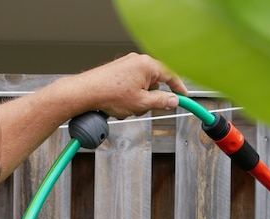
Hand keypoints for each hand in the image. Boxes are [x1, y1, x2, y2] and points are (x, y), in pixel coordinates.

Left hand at [69, 52, 187, 118]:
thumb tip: (172, 101)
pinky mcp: (117, 70)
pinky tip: (119, 104)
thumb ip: (161, 102)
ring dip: (138, 99)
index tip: (183, 96)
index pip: (171, 75)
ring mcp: (126, 64)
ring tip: (126, 107)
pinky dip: (129, 96)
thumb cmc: (109, 94)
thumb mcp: (141, 103)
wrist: (85, 92)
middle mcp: (137, 60)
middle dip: (151, 98)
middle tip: (143, 108)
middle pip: (155, 81)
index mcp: (147, 65)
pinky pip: (131, 84)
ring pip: (142, 85)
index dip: (179, 88)